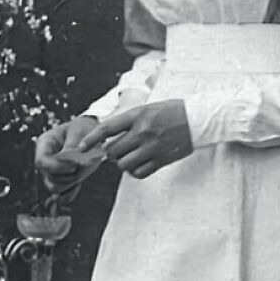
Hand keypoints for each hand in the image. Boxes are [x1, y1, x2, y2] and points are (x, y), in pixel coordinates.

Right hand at [34, 115, 99, 194]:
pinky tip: (79, 185)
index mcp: (45, 143)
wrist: (90, 132)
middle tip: (86, 165)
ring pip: (56, 188)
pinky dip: (70, 194)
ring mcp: (52, 172)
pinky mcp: (61, 181)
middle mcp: (45, 159)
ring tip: (86, 169)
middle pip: (50, 177)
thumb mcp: (79, 131)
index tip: (76, 164)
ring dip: (73, 182)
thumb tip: (70, 162)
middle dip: (69, 175)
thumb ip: (73, 145)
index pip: (42, 161)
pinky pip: (61, 196)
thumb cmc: (83, 128)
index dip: (58, 167)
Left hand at [78, 100, 192, 178]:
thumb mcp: (148, 108)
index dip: (91, 139)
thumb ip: (129, 121)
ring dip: (123, 162)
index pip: (107, 129)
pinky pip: (139, 172)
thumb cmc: (172, 111)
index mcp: (138, 116)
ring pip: (124, 164)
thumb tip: (109, 136)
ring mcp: (152, 148)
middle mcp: (143, 132)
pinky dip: (135, 171)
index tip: (81, 147)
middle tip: (119, 149)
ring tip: (131, 155)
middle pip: (113, 151)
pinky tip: (139, 163)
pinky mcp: (161, 160)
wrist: (198, 119)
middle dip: (111, 153)